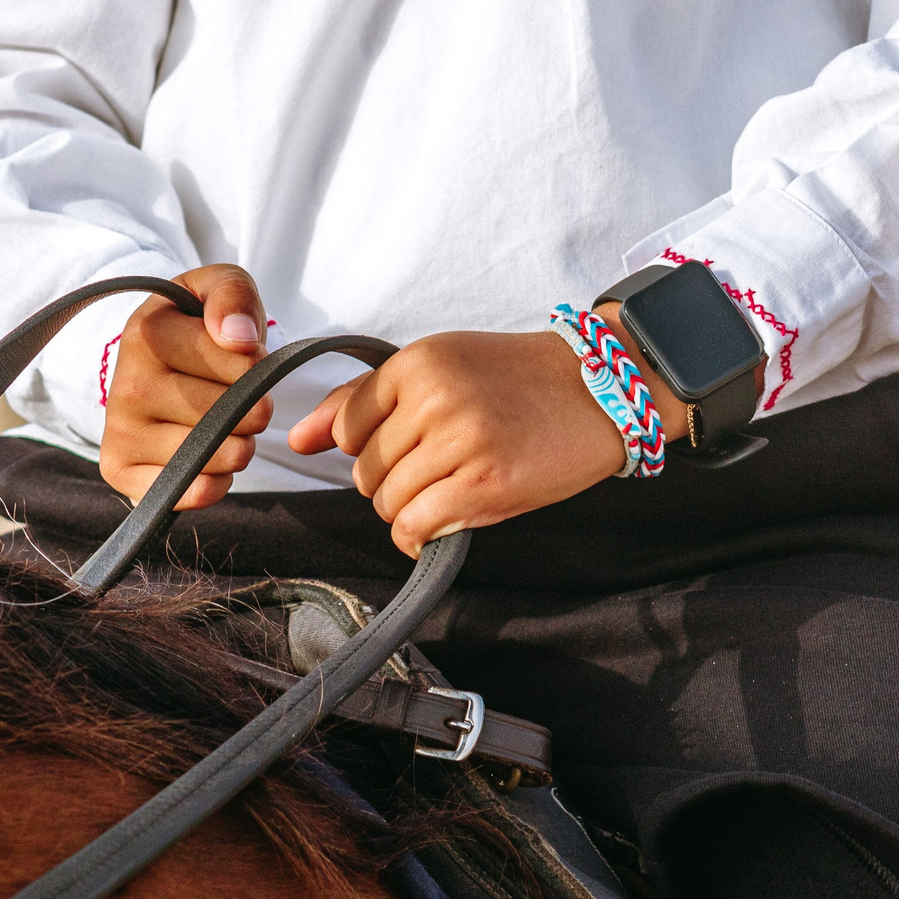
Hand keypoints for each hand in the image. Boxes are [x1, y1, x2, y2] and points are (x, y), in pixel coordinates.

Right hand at [99, 264, 270, 508]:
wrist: (152, 356)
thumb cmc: (195, 321)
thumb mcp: (218, 286)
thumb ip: (233, 295)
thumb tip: (239, 337)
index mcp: (147, 332)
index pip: (243, 365)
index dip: (258, 367)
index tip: (244, 357)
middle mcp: (125, 384)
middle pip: (229, 415)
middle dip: (253, 410)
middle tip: (240, 399)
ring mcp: (120, 431)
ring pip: (213, 455)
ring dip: (238, 446)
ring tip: (224, 426)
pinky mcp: (120, 471)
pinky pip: (188, 494)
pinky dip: (215, 483)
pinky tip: (209, 459)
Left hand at [286, 324, 682, 555]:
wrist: (602, 388)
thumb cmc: (517, 379)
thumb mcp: (441, 367)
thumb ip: (365, 401)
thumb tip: (297, 438)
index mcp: (418, 363)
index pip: (348, 425)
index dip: (369, 446)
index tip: (405, 444)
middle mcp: (435, 400)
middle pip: (364, 470)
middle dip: (390, 480)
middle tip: (437, 467)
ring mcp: (460, 444)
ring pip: (388, 502)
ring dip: (409, 509)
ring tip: (447, 489)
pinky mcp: (485, 486)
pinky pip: (417, 527)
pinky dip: (419, 535)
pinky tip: (439, 523)